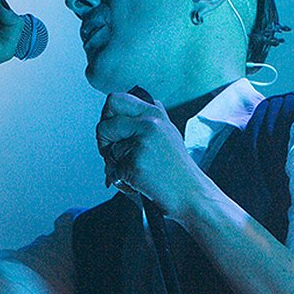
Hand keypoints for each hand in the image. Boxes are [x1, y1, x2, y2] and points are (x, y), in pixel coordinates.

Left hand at [96, 89, 203, 219]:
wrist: (190, 193)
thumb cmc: (177, 170)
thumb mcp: (167, 134)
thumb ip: (147, 120)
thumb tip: (118, 115)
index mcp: (155, 113)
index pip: (116, 100)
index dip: (107, 116)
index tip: (112, 130)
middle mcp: (149, 124)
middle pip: (105, 122)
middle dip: (103, 137)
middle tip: (111, 150)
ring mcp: (142, 143)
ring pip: (108, 150)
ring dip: (114, 164)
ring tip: (135, 170)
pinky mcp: (135, 163)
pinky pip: (113, 170)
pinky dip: (120, 180)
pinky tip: (137, 182)